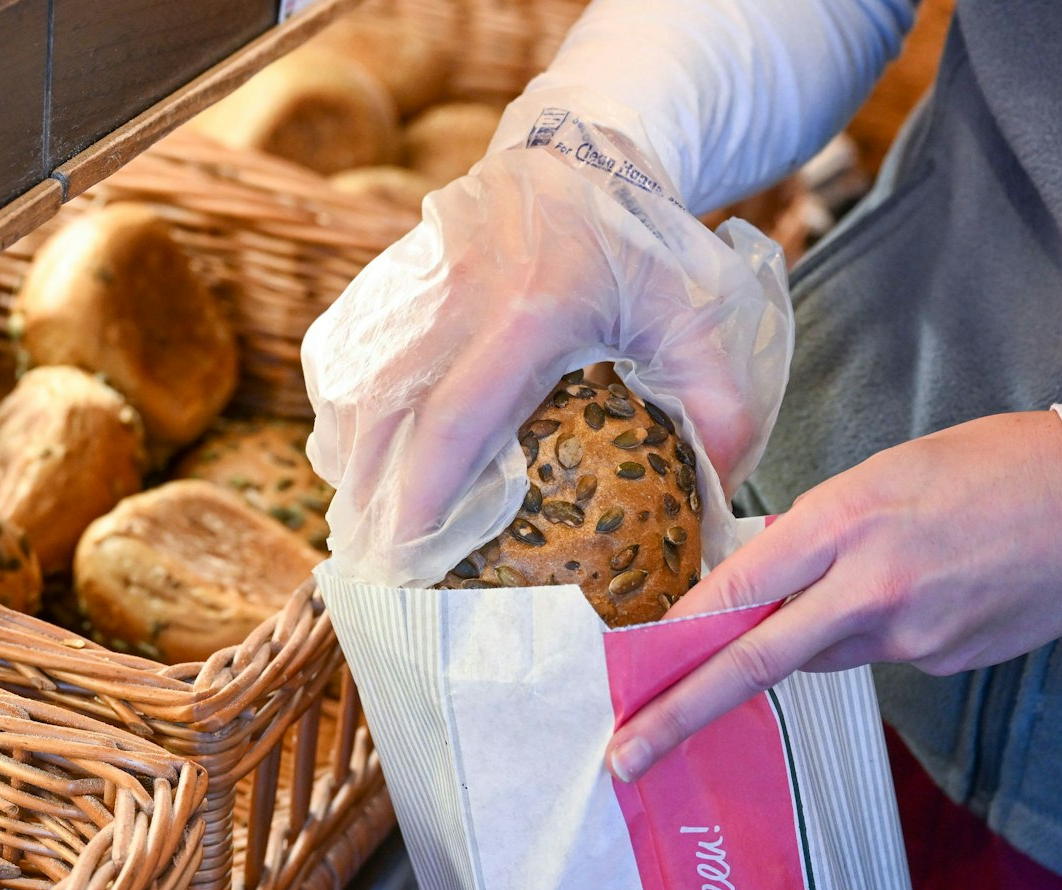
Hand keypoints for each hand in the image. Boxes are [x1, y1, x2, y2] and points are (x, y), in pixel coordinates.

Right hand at [302, 122, 791, 587]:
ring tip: (362, 521)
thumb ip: (722, 407)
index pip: (454, 421)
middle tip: (376, 564)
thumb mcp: (701, 315)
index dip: (422, 496)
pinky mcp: (383, 280)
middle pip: (382, 419)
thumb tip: (718, 500)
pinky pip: (339, 363)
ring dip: (350, 463)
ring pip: (350, 393)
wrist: (578, 153)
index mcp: (530, 312)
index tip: (406, 557)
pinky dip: (341, 417)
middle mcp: (454, 298)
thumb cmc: (642, 245)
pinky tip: (357, 458)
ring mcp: (408, 286)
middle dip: (370, 499)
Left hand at [608, 411, 1061, 780]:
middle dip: (678, 715)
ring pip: (816, 656)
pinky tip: (924, 591)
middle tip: (624, 756)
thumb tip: (758, 583)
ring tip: (875, 576)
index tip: (627, 674)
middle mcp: (869, 589)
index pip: (734, 594)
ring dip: (804, 636)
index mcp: (844, 524)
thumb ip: (811, 532)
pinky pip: (875, 656)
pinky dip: (871, 631)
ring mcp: (910, 637)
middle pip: (752, 663)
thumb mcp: (880, 474)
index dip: (673, 640)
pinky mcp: (941, 664)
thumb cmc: (988, 468)